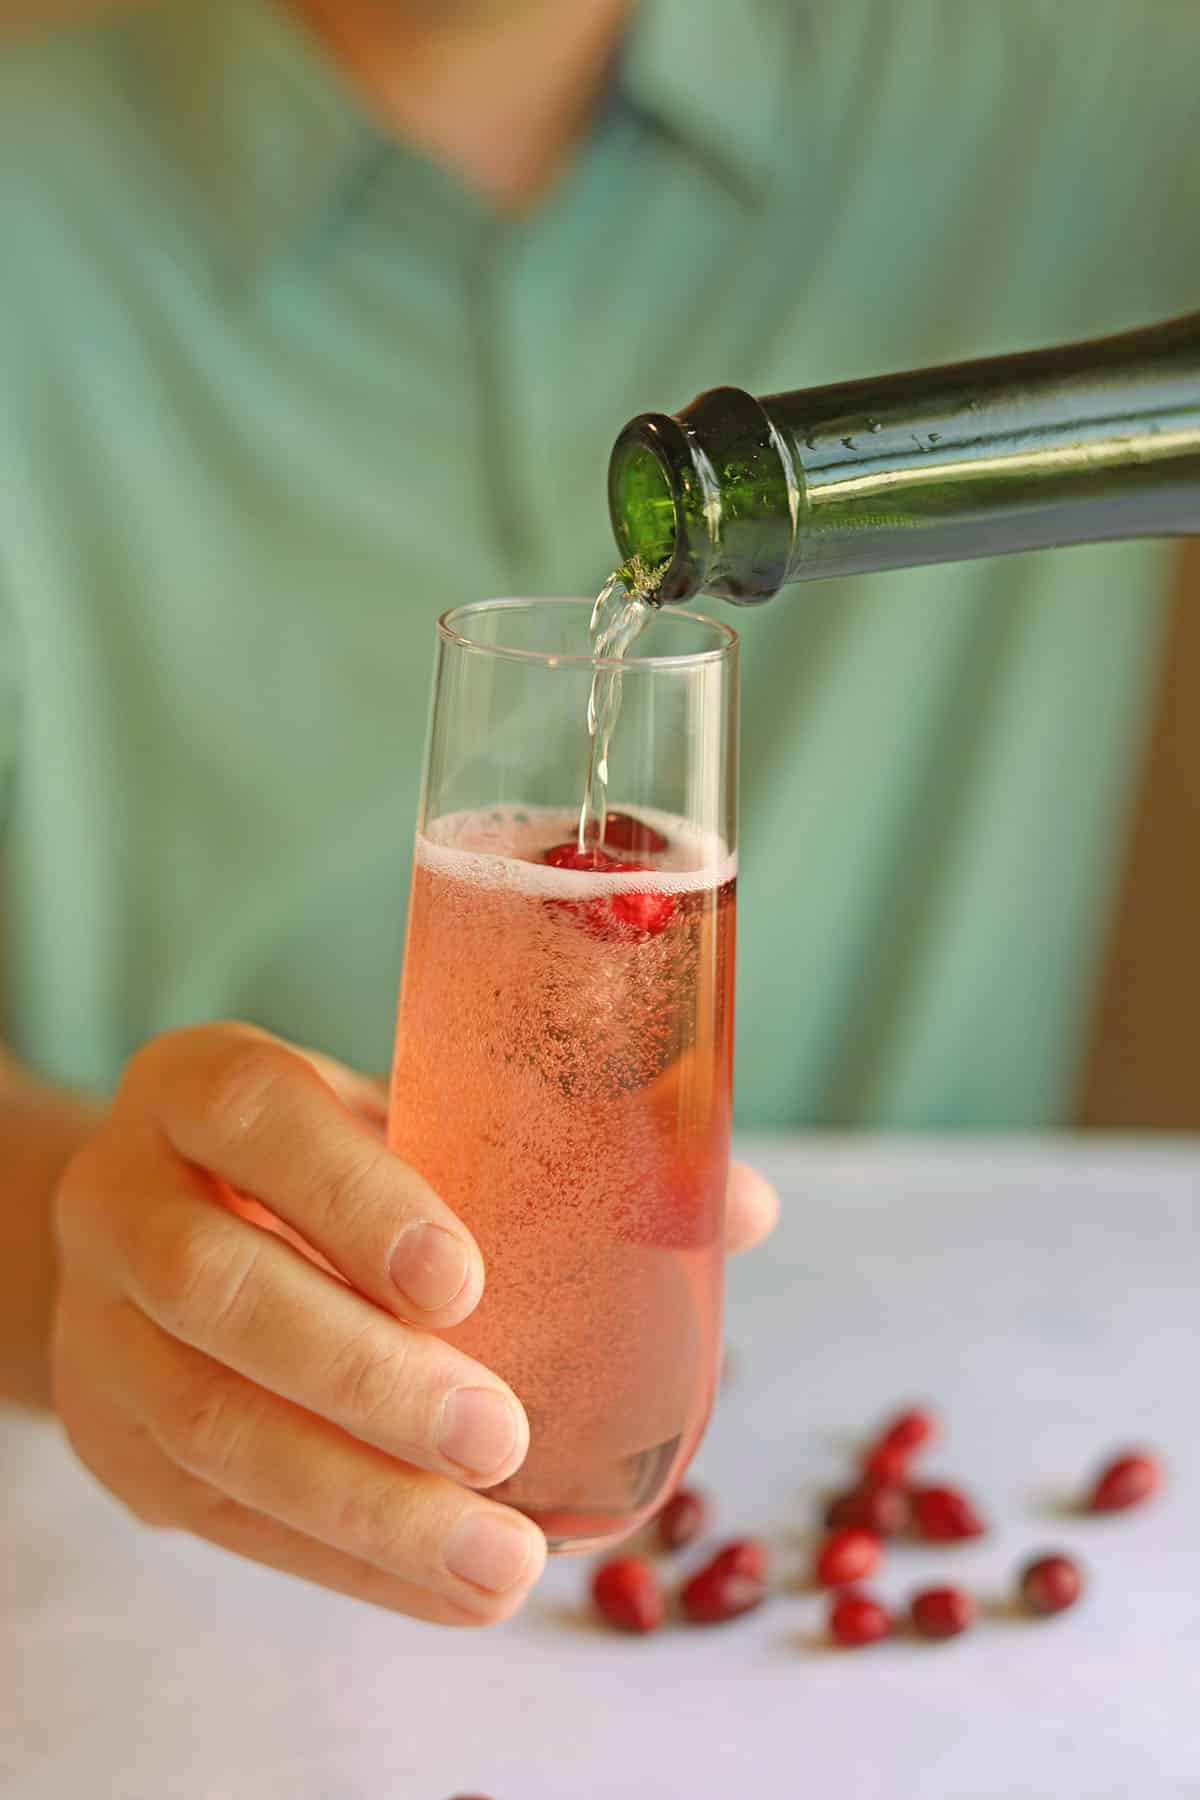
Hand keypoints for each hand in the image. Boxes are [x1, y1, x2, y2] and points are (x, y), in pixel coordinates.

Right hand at [51, 1024, 777, 1626]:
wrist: (160, 1228)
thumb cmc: (321, 1163)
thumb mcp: (399, 1121)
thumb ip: (550, 1151)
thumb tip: (738, 1206)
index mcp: (200, 1086)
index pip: (257, 1118)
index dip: (355, 1197)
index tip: (465, 1281)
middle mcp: (123, 1197)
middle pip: (219, 1290)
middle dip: (366, 1377)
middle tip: (502, 1439)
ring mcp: (98, 1326)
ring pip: (208, 1424)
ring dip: (361, 1505)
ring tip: (500, 1561)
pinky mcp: (112, 1441)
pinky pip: (222, 1517)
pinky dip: (345, 1563)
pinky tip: (449, 1589)